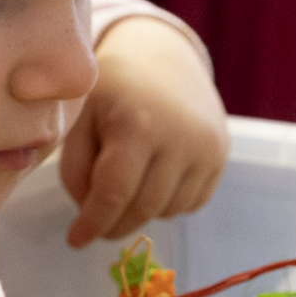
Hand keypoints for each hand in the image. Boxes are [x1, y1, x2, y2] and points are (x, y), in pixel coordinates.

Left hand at [60, 16, 227, 247]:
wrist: (162, 56)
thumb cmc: (112, 89)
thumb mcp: (81, 118)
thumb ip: (75, 169)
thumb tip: (90, 214)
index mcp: (137, 124)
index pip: (114, 194)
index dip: (92, 224)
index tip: (74, 240)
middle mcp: (179, 138)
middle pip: (142, 209)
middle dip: (113, 226)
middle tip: (96, 225)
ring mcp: (206, 148)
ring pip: (167, 211)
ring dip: (140, 212)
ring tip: (125, 186)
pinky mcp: (221, 155)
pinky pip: (190, 203)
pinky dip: (166, 203)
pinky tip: (152, 178)